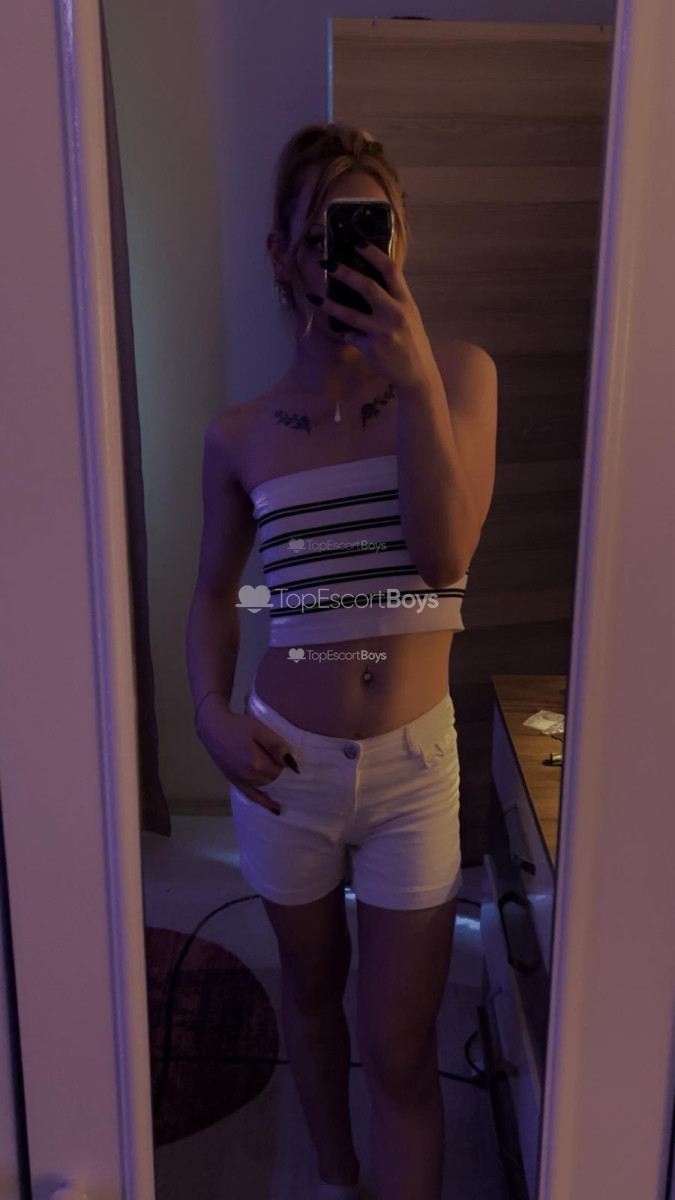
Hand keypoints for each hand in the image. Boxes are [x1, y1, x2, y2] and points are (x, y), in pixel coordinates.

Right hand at [196, 700, 294, 813]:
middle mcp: (249, 776)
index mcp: (257, 763)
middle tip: (293, 774)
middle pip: (274, 780)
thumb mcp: (259, 730)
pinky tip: (275, 809)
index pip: (281, 770)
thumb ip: (276, 746)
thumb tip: (291, 763)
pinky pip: (252, 796)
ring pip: (266, 788)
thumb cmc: (238, 726)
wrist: (213, 728)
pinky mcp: (234, 782)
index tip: (293, 763)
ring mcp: (241, 781)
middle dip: (283, 777)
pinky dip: (264, 802)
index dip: (287, 766)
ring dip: (277, 788)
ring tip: (290, 790)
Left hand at [315, 239, 438, 390]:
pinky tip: (345, 333)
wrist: (417, 373)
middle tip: (327, 263)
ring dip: (329, 305)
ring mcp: (383, 332)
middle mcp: (395, 314)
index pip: (390, 270)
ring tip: (313, 297)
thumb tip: (364, 282)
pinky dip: (347, 333)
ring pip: (350, 315)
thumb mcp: (409, 316)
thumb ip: (392, 299)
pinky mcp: (372, 348)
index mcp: (406, 301)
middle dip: (345, 273)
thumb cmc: (411, 341)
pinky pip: (351, 336)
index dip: (373, 254)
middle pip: (367, 287)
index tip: (356, 242)